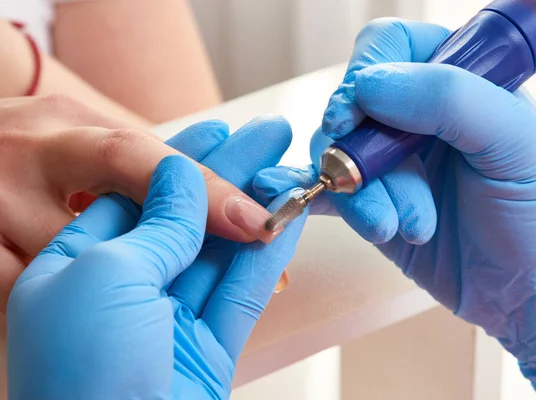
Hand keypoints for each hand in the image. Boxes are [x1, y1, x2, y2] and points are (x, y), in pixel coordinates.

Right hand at [0, 95, 275, 309]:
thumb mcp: (59, 138)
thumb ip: (121, 162)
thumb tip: (194, 180)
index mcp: (64, 125)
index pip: (148, 151)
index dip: (208, 182)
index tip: (261, 211)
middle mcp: (33, 156)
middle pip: (127, 173)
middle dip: (200, 204)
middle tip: (259, 226)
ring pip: (85, 246)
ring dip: (135, 272)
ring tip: (180, 293)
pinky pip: (32, 292)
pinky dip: (70, 305)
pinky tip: (95, 318)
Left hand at [7, 124, 304, 398]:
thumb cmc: (84, 376)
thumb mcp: (106, 275)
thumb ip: (153, 223)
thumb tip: (181, 176)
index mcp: (75, 267)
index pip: (131, 195)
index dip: (177, 157)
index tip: (215, 128)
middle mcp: (121, 290)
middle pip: (185, 217)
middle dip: (228, 173)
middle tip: (267, 137)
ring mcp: (168, 319)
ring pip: (220, 250)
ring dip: (256, 207)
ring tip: (289, 168)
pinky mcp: (208, 347)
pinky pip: (242, 289)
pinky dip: (268, 254)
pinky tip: (288, 218)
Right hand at [254, 19, 535, 383]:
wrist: (522, 290)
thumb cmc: (535, 216)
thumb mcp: (510, 143)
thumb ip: (448, 99)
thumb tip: (368, 85)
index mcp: (456, 81)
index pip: (392, 47)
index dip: (365, 72)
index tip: (355, 114)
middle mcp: (414, 115)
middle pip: (351, 103)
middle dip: (362, 151)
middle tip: (368, 179)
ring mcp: (389, 159)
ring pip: (337, 153)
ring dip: (363, 193)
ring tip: (402, 225)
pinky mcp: (371, 199)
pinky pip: (329, 190)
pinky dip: (330, 203)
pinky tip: (349, 218)